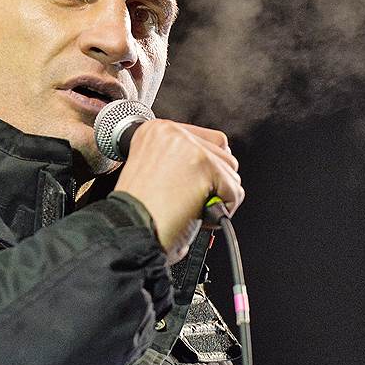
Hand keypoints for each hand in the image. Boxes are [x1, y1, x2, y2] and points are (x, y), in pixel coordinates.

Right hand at [113, 119, 243, 263]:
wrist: (130, 233)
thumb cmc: (140, 213)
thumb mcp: (154, 172)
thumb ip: (180, 160)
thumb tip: (216, 161)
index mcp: (155, 131)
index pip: (206, 139)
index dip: (206, 167)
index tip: (195, 185)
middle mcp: (171, 132)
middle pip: (222, 153)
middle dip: (215, 182)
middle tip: (190, 201)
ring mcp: (188, 146)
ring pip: (231, 170)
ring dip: (220, 196)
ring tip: (193, 209)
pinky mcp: (203, 165)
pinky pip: (234, 190)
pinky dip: (224, 209)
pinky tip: (198, 215)